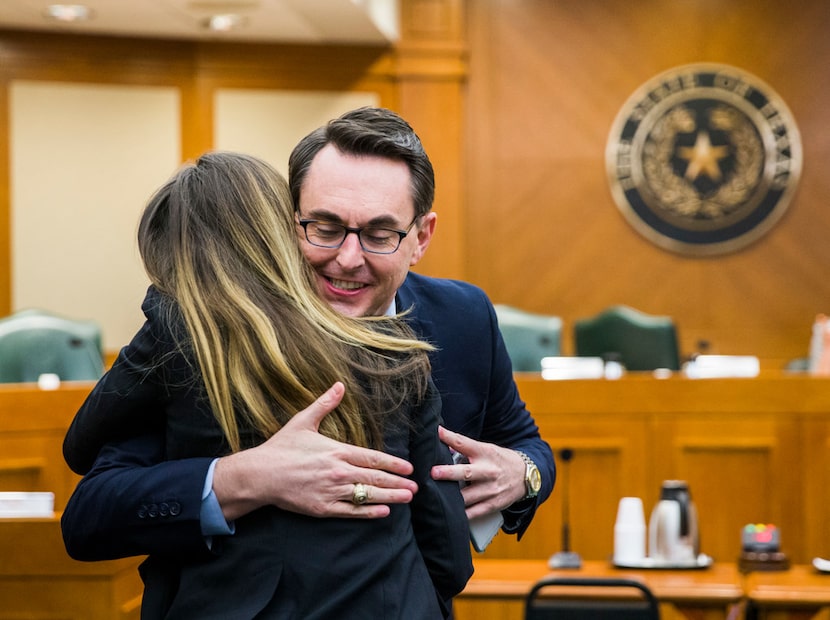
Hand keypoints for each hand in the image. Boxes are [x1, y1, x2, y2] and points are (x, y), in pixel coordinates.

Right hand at [213, 382, 417, 520]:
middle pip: (375, 478)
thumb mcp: (303, 421)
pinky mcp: (323, 508)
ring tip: (407, 498)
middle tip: (415, 487)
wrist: (260, 475)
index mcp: (337, 451)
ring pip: (367, 495)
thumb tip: (339, 385)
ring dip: (390, 497)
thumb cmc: (282, 447)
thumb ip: (324, 404)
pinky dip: (369, 512)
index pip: (372, 458)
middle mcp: (339, 471)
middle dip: (397, 482)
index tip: (408, 468)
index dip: (393, 464)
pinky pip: (351, 511)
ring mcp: (332, 491)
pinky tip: (383, 513)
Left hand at [431, 426, 526, 518]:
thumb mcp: (486, 449)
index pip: (464, 443)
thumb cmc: (500, 460)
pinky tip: (450, 514)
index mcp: (485, 453)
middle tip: (434, 472)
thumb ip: (466, 448)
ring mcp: (491, 489)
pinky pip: (474, 512)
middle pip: (466, 472)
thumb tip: (442, 443)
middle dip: (449, 473)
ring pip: (468, 496)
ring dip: (451, 498)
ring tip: (436, 497)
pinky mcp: (493, 505)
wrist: (525, 475)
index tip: (437, 432)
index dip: (449, 437)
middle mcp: (488, 471)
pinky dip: (461, 514)